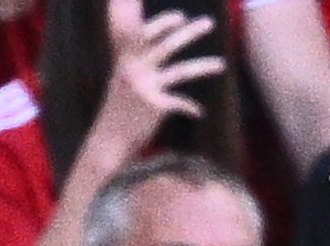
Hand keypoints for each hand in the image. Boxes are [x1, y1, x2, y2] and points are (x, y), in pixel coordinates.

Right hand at [91, 0, 226, 159]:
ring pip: (181, 71)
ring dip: (204, 66)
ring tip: (222, 64)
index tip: (181, 17)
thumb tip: (155, 53)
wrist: (107, 144)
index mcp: (124, 63)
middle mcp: (134, 71)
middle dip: (191, 32)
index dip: (163, 23)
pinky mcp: (156, 106)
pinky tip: (198, 112)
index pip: (144, 34)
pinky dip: (191, 108)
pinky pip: (181, 103)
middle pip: (168, 46)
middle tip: (209, 23)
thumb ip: (136, 67)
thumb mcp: (121, 84)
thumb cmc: (116, 115)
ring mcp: (146, 88)